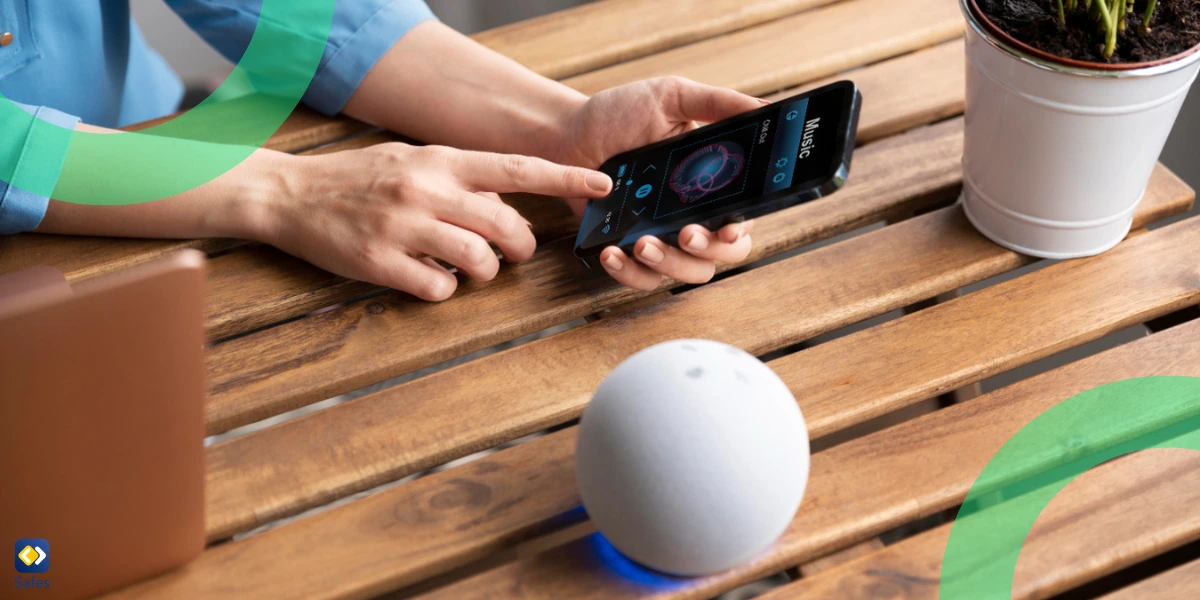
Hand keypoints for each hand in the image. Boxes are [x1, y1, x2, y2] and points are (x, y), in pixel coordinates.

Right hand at [258, 143, 611, 300]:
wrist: (290, 194)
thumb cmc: (358, 180)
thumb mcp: (411, 160)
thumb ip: (458, 178)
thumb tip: (506, 207)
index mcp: (439, 160)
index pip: (515, 168)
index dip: (564, 180)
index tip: (602, 186)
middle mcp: (426, 189)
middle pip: (505, 225)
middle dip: (520, 247)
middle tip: (512, 253)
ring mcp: (403, 227)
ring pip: (478, 262)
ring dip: (483, 272)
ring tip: (465, 267)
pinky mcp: (381, 263)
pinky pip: (439, 289)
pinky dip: (443, 291)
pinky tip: (427, 278)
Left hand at [551, 77, 763, 289]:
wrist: (571, 133)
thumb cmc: (623, 113)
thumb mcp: (672, 96)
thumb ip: (718, 103)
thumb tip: (767, 109)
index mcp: (714, 182)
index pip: (743, 216)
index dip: (740, 228)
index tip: (726, 228)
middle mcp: (695, 214)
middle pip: (723, 254)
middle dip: (707, 251)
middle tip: (684, 234)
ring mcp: (664, 236)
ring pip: (688, 272)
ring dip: (669, 265)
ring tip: (641, 243)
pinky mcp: (631, 250)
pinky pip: (643, 279)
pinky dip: (630, 273)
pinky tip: (611, 253)